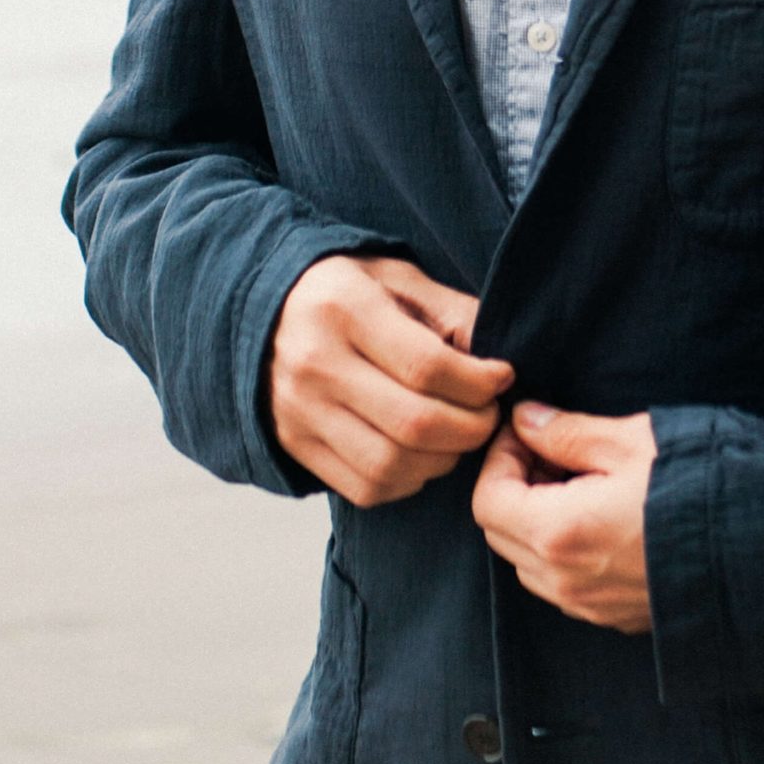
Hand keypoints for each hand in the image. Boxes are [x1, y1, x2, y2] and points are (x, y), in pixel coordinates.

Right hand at [265, 254, 513, 506]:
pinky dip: (407, 481)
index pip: (426, 366)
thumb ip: (449, 309)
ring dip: (443, 460)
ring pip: (391, 464)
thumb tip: (498, 357)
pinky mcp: (296, 447)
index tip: (502, 378)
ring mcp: (300, 412)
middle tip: (489, 414)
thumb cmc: (344, 291)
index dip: (478, 381)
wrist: (261, 312)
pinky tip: (422, 455)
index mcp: (344, 309)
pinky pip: (365, 488)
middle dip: (471, 427)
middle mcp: (316, 364)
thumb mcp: (395, 275)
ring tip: (458, 435)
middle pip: (413, 423)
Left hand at [471, 402, 655, 632]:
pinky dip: (564, 549)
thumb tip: (526, 419)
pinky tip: (605, 516)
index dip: (500, 458)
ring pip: (529, 563)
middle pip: (501, 533)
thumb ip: (568, 432)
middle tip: (554, 451)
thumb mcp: (630, 441)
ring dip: (537, 520)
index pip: (487, 500)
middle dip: (515, 486)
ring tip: (583, 482)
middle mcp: (565, 580)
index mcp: (559, 531)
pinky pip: (564, 584)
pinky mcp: (616, 617)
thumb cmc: (698, 486)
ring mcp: (591, 606)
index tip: (529, 433)